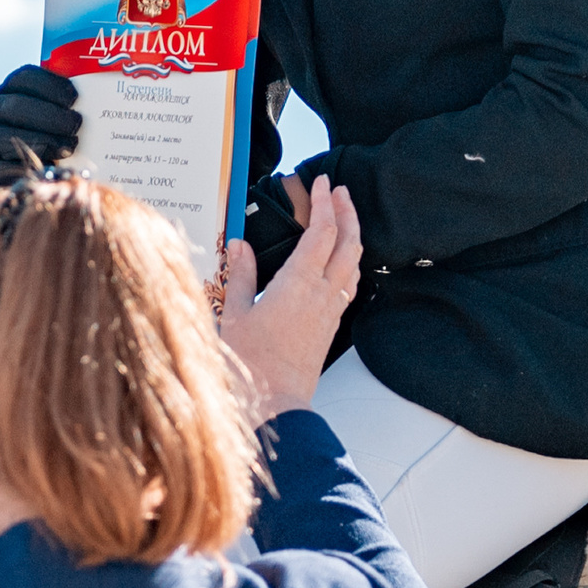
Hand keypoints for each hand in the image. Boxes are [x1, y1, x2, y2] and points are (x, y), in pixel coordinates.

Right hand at [0, 64, 79, 189]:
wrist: (23, 180)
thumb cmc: (50, 142)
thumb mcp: (55, 118)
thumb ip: (69, 106)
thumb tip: (103, 98)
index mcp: (9, 91)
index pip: (24, 79)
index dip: (49, 85)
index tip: (74, 97)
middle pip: (14, 106)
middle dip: (49, 115)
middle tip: (76, 125)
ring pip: (5, 135)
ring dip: (42, 140)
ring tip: (69, 148)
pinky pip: (0, 167)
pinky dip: (26, 166)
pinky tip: (51, 167)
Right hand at [219, 178, 362, 422]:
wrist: (275, 406)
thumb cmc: (249, 365)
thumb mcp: (234, 315)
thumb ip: (240, 276)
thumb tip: (239, 245)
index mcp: (299, 283)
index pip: (322, 231)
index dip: (324, 202)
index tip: (322, 181)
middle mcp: (323, 293)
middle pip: (348, 242)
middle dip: (346, 211)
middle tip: (340, 190)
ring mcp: (331, 311)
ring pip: (353, 263)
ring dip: (351, 235)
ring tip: (343, 219)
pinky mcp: (330, 327)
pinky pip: (347, 284)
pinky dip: (347, 262)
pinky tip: (338, 263)